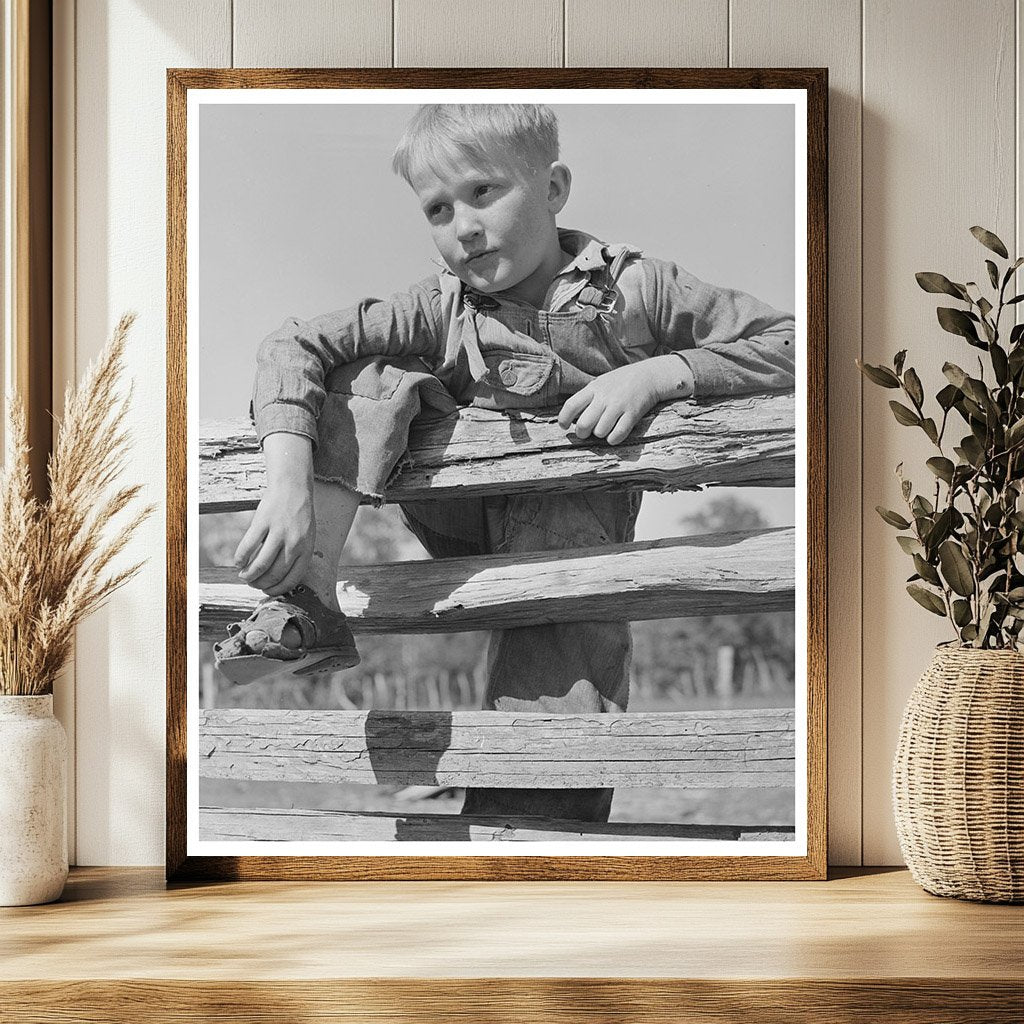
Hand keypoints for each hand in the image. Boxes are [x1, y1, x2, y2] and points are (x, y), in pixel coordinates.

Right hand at [234, 432, 314, 594]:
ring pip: (261, 564)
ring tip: (244, 576)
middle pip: (275, 574)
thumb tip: (279, 579)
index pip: (292, 578)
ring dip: (249, 574)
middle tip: (253, 584)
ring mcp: (278, 532)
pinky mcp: (263, 522)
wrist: (293, 488)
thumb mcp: (307, 537)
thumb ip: (297, 556)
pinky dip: (240, 558)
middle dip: (261, 584)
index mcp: (306, 549)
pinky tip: (238, 562)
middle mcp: (294, 542)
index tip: (268, 592)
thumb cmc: (299, 517)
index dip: (278, 589)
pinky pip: (248, 546)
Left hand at [557, 356, 692, 445]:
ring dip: (600, 436)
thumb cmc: (622, 381)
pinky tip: (614, 436)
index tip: (564, 426)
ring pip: (600, 432)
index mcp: (594, 388)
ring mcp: (619, 406)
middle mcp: (604, 397)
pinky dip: (613, 440)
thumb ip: (587, 396)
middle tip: (586, 433)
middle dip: (582, 433)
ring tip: (604, 431)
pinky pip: (618, 434)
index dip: (564, 419)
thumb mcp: (601, 382)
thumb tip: (572, 415)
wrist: (650, 376)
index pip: (571, 405)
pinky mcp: (633, 414)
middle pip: (584, 424)